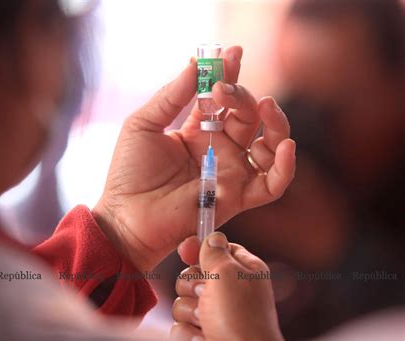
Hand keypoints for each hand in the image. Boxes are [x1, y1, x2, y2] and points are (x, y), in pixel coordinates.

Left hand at [93, 46, 295, 270]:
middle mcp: (217, 149)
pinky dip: (285, 166)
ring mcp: (230, 172)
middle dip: (242, 95)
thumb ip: (171, 96)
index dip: (229, 76)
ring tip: (264, 105)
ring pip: (268, 143)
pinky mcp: (237, 197)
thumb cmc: (129, 172)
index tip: (232, 54)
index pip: (222, 99)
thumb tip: (194, 64)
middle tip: (224, 88)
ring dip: (274, 122)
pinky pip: (272, 184)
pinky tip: (284, 144)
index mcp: (196, 131)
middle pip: (247, 116)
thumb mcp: (143, 124)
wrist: (126, 216)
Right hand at [171, 233, 283, 340]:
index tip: (186, 251)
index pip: (217, 250)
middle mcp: (228, 292)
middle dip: (192, 286)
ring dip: (190, 312)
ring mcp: (214, 315)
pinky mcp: (201, 335)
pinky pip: (179, 325)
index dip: (200, 248)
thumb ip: (215, 251)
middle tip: (206, 295)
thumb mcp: (227, 273)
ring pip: (182, 300)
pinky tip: (204, 338)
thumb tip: (212, 237)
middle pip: (192, 274)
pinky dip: (189, 333)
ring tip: (207, 322)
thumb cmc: (240, 318)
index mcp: (242, 271)